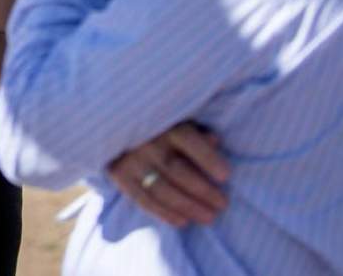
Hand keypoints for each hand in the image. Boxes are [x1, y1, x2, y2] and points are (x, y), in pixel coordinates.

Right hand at [107, 122, 229, 227]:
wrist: (116, 126)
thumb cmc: (159, 125)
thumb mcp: (178, 120)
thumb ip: (197, 130)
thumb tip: (214, 141)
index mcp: (164, 125)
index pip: (189, 141)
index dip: (207, 159)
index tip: (226, 176)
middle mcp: (146, 142)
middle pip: (177, 170)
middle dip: (202, 190)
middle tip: (222, 204)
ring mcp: (131, 159)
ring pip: (161, 188)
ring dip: (187, 206)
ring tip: (208, 217)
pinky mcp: (119, 174)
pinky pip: (142, 198)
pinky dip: (163, 213)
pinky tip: (183, 222)